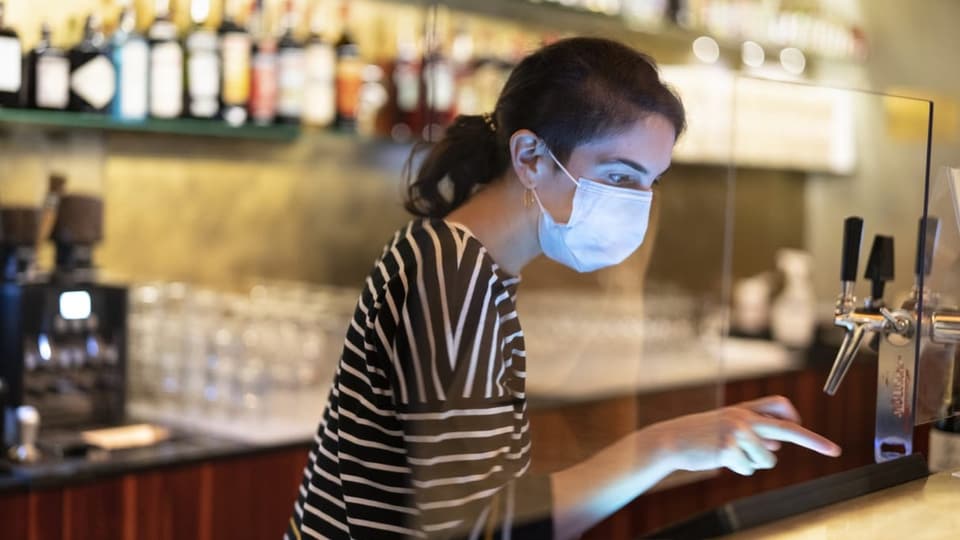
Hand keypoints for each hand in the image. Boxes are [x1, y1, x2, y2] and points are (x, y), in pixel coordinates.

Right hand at [644, 395, 841, 475]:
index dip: (796, 417)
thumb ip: (754, 431)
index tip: (809, 429)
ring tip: (732, 455)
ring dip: (754, 463)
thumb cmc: (702, 434)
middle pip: (787, 429)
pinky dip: (739, 468)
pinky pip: (749, 468)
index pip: (779, 405)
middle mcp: (744, 418)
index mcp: (745, 409)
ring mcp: (736, 433)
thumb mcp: (728, 426)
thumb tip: (777, 446)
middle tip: (835, 450)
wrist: (672, 439)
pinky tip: (722, 460)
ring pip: (767, 459)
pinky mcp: (728, 449)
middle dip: (813, 441)